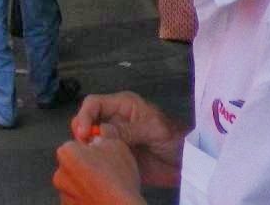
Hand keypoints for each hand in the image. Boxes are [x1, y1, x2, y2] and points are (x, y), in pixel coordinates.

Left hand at [53, 134, 143, 204]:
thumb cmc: (119, 178)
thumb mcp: (116, 144)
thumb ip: (103, 135)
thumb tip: (97, 136)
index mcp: (66, 152)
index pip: (78, 145)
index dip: (94, 150)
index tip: (107, 157)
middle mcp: (59, 174)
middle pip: (75, 165)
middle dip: (89, 167)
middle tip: (109, 174)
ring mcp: (63, 194)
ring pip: (77, 184)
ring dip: (88, 184)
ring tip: (108, 189)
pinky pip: (79, 199)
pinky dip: (88, 198)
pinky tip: (103, 198)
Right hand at [69, 93, 184, 189]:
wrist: (187, 162)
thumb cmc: (174, 138)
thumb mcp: (153, 129)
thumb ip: (128, 129)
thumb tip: (100, 131)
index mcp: (122, 106)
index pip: (94, 103)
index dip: (84, 115)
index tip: (83, 132)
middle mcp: (114, 120)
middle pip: (87, 120)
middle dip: (82, 131)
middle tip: (86, 146)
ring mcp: (114, 138)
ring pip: (90, 138)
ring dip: (88, 146)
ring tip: (92, 156)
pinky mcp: (117, 155)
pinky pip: (100, 156)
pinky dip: (96, 160)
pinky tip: (100, 165)